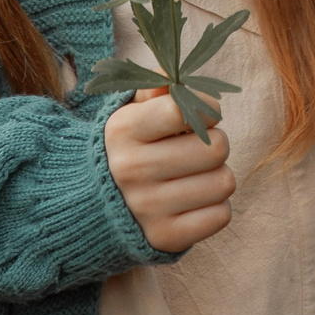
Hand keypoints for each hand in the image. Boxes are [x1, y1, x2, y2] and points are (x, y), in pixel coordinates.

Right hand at [106, 87, 234, 252]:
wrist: (89, 208)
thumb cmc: (126, 149)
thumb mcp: (130, 111)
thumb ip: (156, 86)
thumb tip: (177, 75)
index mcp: (124, 131)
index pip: (183, 110)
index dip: (205, 107)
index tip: (202, 113)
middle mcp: (132, 170)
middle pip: (216, 148)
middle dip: (214, 144)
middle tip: (196, 149)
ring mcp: (147, 208)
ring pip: (224, 182)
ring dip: (216, 176)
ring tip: (193, 175)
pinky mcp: (164, 238)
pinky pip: (221, 215)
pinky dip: (214, 206)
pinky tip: (192, 201)